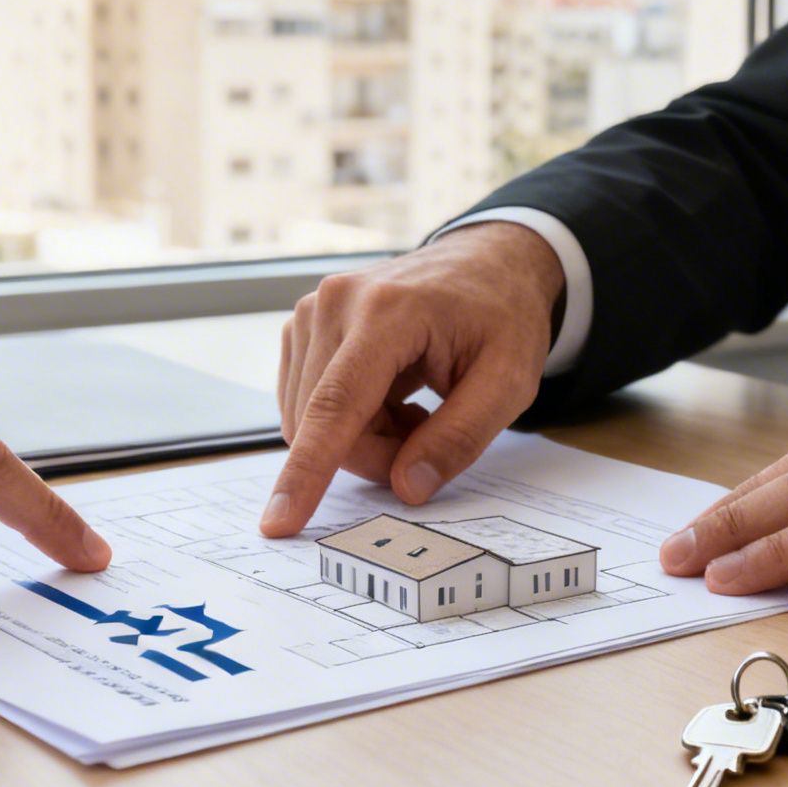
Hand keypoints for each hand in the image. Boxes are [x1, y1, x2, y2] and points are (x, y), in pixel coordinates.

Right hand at [261, 221, 563, 536]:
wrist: (486, 263)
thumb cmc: (502, 316)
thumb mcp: (509, 382)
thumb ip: (460, 438)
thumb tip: (407, 488)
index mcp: (387, 311)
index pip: (335, 405)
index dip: (307, 472)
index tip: (278, 523)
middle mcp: (334, 305)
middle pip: (323, 425)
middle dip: (375, 454)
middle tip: (428, 439)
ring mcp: (312, 312)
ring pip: (311, 422)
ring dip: (365, 438)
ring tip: (415, 409)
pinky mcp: (304, 327)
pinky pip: (309, 405)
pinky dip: (352, 421)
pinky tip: (392, 397)